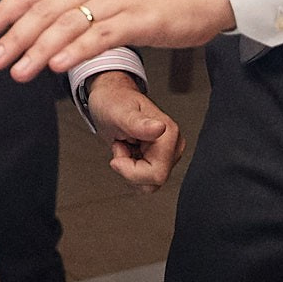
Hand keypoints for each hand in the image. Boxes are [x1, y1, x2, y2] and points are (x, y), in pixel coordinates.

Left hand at [0, 0, 234, 80]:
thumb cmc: (146, 4)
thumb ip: (71, 8)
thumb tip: (32, 30)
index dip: (3, 11)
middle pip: (44, 10)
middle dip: (14, 37)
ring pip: (68, 24)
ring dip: (38, 50)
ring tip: (18, 71)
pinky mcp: (138, 19)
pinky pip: (101, 35)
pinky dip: (76, 50)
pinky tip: (58, 66)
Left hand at [84, 71, 183, 191]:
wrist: (109, 98)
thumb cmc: (113, 101)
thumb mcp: (119, 112)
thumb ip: (138, 124)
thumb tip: (160, 128)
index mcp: (168, 134)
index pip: (157, 174)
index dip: (131, 170)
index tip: (118, 150)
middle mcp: (173, 145)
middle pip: (153, 181)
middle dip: (129, 168)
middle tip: (122, 143)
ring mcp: (168, 153)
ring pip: (150, 183)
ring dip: (129, 169)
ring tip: (125, 145)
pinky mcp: (161, 159)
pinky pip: (146, 179)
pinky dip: (131, 169)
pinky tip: (128, 150)